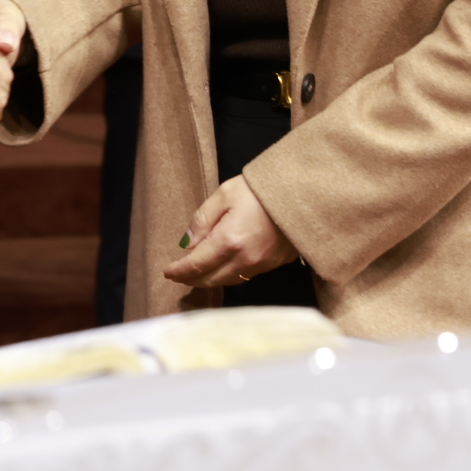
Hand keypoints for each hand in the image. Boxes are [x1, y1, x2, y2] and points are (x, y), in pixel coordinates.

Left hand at [164, 175, 299, 288]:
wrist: (302, 192)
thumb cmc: (260, 189)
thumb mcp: (224, 194)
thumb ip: (202, 220)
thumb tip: (186, 243)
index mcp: (229, 240)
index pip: (197, 264)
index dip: (180, 271)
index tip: (168, 272)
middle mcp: (245, 259)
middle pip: (211, 279)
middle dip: (192, 279)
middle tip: (179, 275)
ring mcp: (263, 265)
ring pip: (229, 281)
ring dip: (210, 280)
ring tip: (197, 274)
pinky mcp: (276, 264)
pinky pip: (246, 276)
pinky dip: (230, 275)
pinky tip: (223, 268)